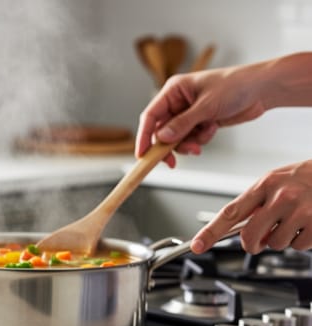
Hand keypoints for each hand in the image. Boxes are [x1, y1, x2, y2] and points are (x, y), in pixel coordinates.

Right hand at [136, 66, 267, 166]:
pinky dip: (200, 139)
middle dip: (170, 145)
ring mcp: (189, 113)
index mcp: (174, 90)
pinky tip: (212, 129)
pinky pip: (191, 138)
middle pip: (161, 131)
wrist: (262, 89)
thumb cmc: (236, 85)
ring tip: (200, 143)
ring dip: (187, 144)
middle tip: (172, 161)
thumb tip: (162, 138)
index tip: (142, 154)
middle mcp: (178, 102)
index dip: (144, 136)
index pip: (151, 116)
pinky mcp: (200, 122)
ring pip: (176, 138)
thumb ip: (183, 123)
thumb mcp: (206, 105)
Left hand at [191, 160, 311, 253]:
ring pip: (276, 244)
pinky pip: (299, 245)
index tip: (197, 246)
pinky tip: (308, 224)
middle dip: (253, 244)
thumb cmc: (307, 177)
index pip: (231, 212)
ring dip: (283, 239)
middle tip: (261, 240)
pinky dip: (303, 240)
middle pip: (250, 236)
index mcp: (265, 184)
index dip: (211, 232)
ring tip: (295, 221)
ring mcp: (300, 210)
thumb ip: (258, 205)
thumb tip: (247, 234)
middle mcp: (281, 196)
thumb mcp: (278, 182)